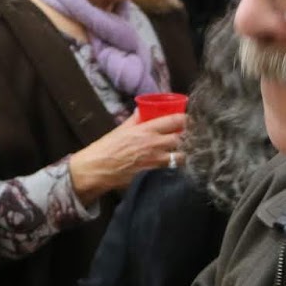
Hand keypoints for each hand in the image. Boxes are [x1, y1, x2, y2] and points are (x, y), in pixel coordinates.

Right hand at [67, 111, 184, 204]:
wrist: (98, 169)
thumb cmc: (107, 148)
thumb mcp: (121, 129)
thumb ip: (135, 119)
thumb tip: (142, 110)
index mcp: (146, 129)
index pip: (175, 120)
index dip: (185, 119)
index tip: (187, 120)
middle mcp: (154, 144)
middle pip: (182, 138)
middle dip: (186, 138)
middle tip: (185, 138)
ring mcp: (156, 161)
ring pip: (181, 157)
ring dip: (181, 155)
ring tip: (178, 154)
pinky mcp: (154, 175)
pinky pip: (172, 171)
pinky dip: (174, 168)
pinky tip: (170, 167)